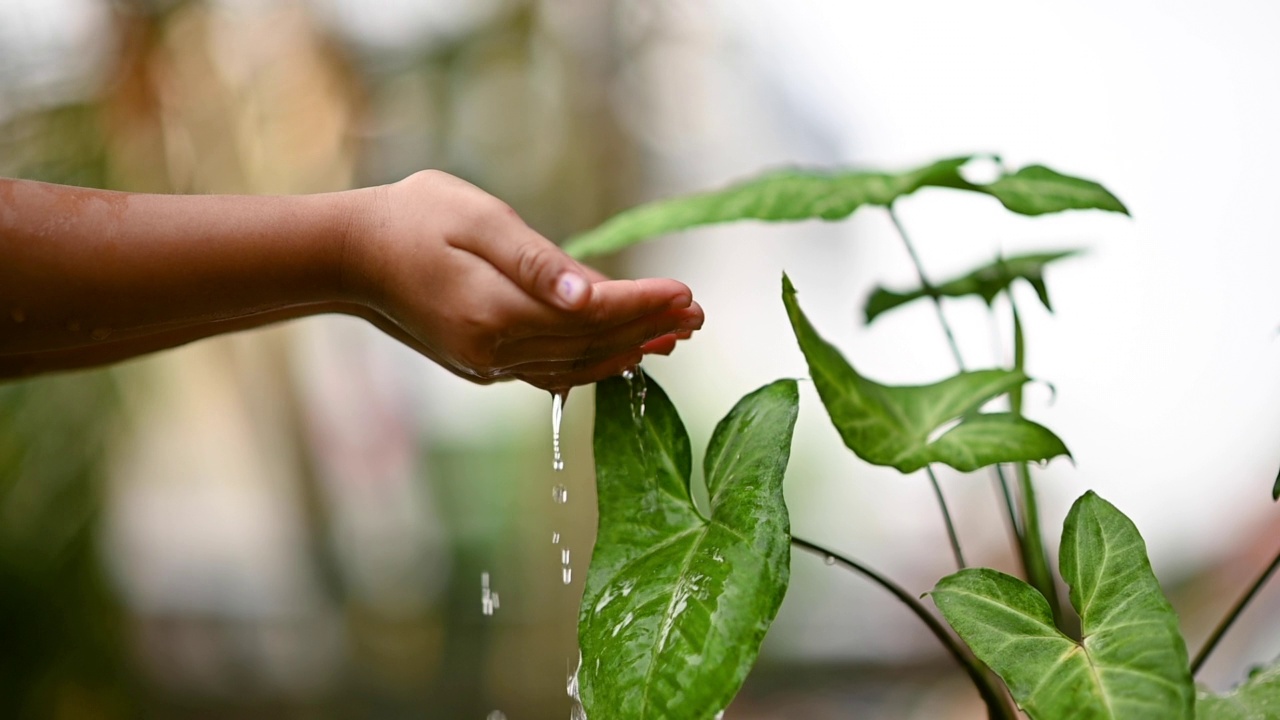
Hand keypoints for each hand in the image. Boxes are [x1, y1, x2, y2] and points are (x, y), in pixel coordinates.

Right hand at [344, 170, 701, 389]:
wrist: (352, 256)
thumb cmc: (412, 219)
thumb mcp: (477, 220)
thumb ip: (538, 262)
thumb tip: (592, 294)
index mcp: (494, 311)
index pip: (591, 315)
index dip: (642, 305)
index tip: (688, 293)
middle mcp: (494, 349)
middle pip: (591, 345)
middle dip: (648, 328)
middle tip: (700, 316)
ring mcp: (487, 364)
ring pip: (576, 365)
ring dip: (628, 351)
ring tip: (675, 336)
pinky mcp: (483, 365)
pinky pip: (551, 372)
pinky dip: (592, 364)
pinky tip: (622, 354)